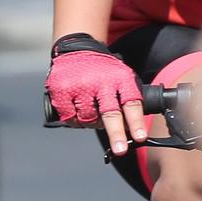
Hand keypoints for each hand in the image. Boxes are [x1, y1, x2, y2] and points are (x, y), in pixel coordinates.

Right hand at [45, 33, 144, 156]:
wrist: (76, 50)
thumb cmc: (104, 70)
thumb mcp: (122, 77)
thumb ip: (128, 99)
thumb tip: (132, 129)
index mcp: (120, 80)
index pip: (131, 103)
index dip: (135, 122)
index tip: (140, 138)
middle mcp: (100, 82)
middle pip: (109, 113)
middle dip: (116, 134)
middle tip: (120, 150)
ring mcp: (79, 86)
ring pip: (88, 118)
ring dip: (92, 124)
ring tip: (93, 118)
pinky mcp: (61, 89)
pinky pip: (69, 115)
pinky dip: (75, 120)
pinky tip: (78, 116)